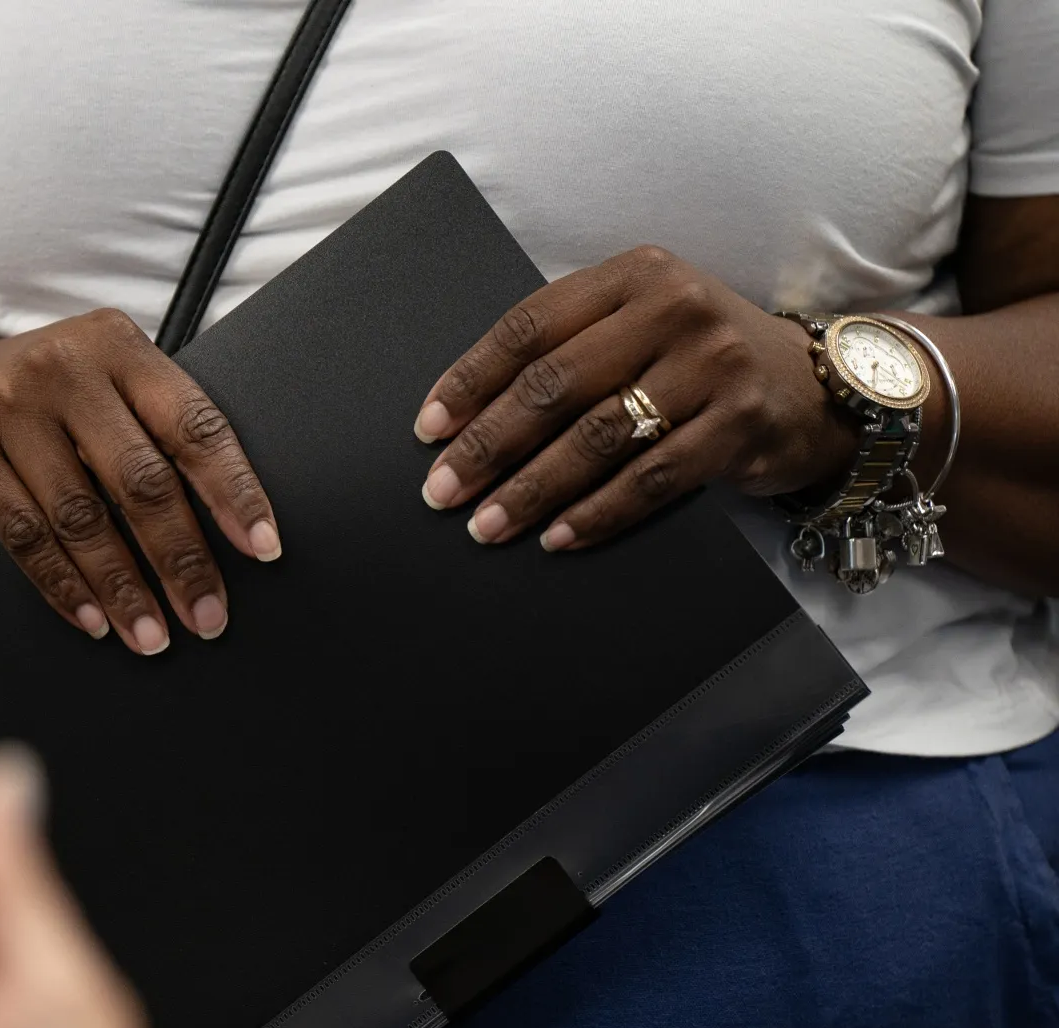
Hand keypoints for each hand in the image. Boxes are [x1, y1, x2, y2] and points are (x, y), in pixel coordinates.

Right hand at [0, 308, 281, 653]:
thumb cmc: (52, 398)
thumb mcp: (107, 384)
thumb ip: (157, 429)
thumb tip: (232, 525)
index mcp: (116, 343)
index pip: (191, 424)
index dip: (232, 491)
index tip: (262, 548)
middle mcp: (60, 367)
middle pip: (139, 479)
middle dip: (181, 560)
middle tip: (208, 616)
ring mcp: (6, 409)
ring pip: (80, 518)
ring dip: (123, 589)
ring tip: (152, 635)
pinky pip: (25, 536)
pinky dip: (64, 586)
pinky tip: (93, 618)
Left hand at [414, 246, 859, 549]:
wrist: (815, 388)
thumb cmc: (697, 361)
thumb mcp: (639, 326)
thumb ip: (570, 349)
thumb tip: (463, 419)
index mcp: (633, 274)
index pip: (529, 326)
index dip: (470, 381)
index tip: (427, 430)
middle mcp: (674, 308)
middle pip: (555, 385)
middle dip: (489, 445)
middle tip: (440, 490)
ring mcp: (712, 364)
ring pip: (598, 437)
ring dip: (532, 489)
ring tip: (486, 526)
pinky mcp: (741, 423)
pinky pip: (651, 479)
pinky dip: (597, 513)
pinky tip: (556, 537)